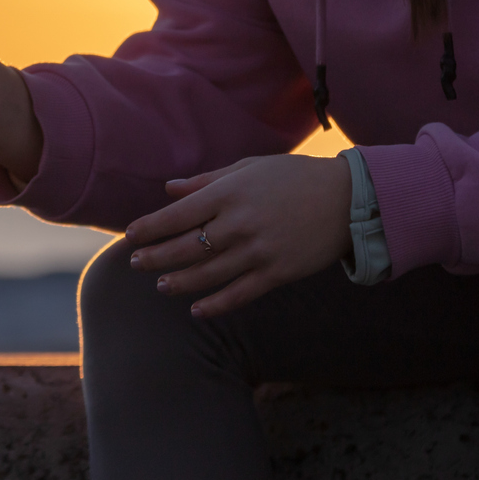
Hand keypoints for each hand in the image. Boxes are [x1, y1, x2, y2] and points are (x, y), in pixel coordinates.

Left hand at [123, 154, 352, 318]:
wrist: (348, 200)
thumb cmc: (294, 177)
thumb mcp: (249, 168)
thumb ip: (207, 180)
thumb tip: (169, 189)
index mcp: (229, 193)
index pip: (177, 215)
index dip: (150, 228)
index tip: (130, 236)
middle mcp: (239, 223)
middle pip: (185, 247)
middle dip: (155, 257)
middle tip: (135, 263)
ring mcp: (258, 251)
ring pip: (207, 274)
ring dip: (179, 282)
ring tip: (160, 285)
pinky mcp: (277, 273)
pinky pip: (239, 295)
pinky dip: (216, 305)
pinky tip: (197, 310)